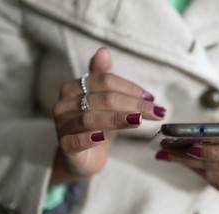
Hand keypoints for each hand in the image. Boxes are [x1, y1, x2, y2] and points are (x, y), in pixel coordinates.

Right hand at [50, 48, 165, 184]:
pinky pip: (74, 141)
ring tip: (138, 121)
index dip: (130, 88)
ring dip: (117, 119)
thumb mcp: (105, 101)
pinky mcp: (65, 147)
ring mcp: (62, 126)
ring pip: (89, 118)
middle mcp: (64, 104)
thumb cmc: (96, 125)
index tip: (152, 99)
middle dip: (132, 104)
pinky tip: (103, 138)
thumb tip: (103, 50)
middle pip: (102, 99)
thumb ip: (105, 78)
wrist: (82, 158)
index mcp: (74, 87)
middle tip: (156, 112)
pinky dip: (89, 138)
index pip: (104, 80)